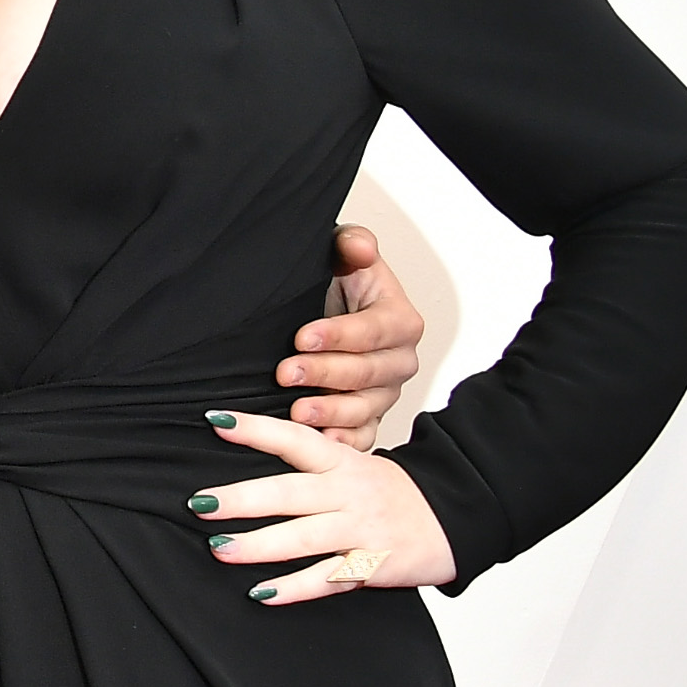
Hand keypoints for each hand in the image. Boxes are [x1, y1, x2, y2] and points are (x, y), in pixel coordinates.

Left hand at [191, 409, 457, 602]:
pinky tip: (261, 594)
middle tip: (200, 503)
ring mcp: (362, 529)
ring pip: (304, 537)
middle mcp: (350, 492)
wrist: (454, 516)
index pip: (294, 439)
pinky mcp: (373, 564)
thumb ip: (310, 461)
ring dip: (259, 545)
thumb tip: (247, 447)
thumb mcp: (354, 464)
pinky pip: (328, 578)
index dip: (256, 429)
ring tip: (219, 549)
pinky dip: (294, 588)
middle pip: (290, 492)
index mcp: (342, 461)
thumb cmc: (389, 491)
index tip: (216, 419)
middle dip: (243, 499)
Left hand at [278, 223, 425, 435]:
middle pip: (368, 372)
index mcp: (400, 320)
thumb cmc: (334, 282)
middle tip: (286, 372)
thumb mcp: (339, 253)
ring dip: (331, 411)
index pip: (375, 329)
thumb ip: (351, 244)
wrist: (319, 309)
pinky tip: (319, 441)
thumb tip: (359, 247)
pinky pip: (363, 435)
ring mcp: (384, 393)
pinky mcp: (368, 417)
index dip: (339, 334)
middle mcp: (398, 360)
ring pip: (365, 407)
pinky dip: (343, 441)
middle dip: (325, 373)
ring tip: (297, 411)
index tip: (301, 336)